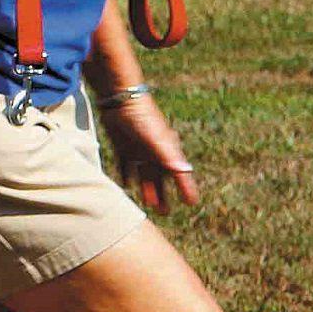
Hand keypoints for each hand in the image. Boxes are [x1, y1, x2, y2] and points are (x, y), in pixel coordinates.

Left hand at [100, 91, 198, 210]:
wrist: (121, 99)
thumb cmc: (141, 118)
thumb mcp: (156, 138)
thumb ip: (168, 155)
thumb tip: (185, 171)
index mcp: (167, 150)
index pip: (178, 173)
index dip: (185, 188)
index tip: (192, 202)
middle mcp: (155, 152)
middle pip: (161, 178)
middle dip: (163, 194)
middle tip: (165, 212)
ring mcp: (139, 149)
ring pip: (144, 174)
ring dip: (146, 188)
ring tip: (148, 205)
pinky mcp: (124, 146)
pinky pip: (127, 165)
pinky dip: (128, 175)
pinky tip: (127, 185)